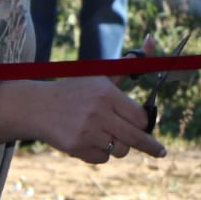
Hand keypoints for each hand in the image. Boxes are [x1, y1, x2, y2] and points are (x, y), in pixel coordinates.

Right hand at [0, 77, 166, 162]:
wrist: (39, 107)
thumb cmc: (75, 90)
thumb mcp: (99, 75)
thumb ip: (127, 65)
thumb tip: (151, 40)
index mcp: (107, 94)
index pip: (140, 117)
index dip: (144, 122)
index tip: (145, 125)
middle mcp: (99, 114)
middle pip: (135, 138)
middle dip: (151, 146)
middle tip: (161, 152)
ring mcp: (87, 132)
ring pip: (120, 150)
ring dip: (118, 146)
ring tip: (107, 135)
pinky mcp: (77, 148)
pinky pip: (102, 159)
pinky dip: (101, 153)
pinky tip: (90, 141)